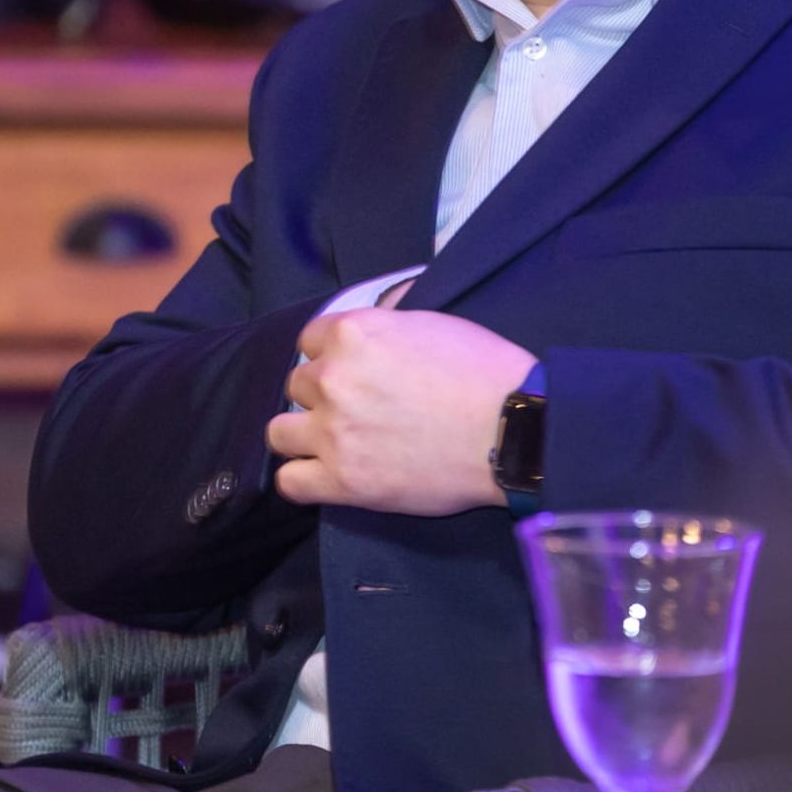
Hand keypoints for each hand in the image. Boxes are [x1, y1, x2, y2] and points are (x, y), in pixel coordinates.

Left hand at [266, 309, 534, 514]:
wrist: (512, 431)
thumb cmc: (484, 372)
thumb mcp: (435, 323)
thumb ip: (391, 320)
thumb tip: (379, 310)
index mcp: (353, 334)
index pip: (308, 340)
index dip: (330, 355)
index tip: (353, 371)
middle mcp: (332, 379)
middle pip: (296, 385)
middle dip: (323, 395)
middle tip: (358, 409)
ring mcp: (332, 432)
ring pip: (279, 433)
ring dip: (305, 435)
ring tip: (337, 443)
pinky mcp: (341, 480)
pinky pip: (290, 482)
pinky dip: (305, 479)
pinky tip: (328, 475)